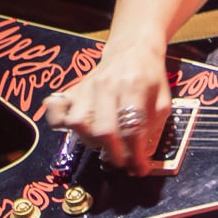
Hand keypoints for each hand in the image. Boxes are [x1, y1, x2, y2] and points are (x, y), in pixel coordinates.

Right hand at [40, 40, 171, 170]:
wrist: (133, 48)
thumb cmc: (150, 78)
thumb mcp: (163, 101)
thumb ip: (153, 129)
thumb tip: (138, 160)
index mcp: (134, 87)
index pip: (131, 129)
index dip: (135, 156)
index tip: (139, 169)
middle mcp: (107, 86)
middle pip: (103, 130)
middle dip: (113, 154)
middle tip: (121, 161)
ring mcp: (86, 86)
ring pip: (78, 123)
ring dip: (91, 141)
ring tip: (103, 143)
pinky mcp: (73, 88)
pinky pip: (54, 108)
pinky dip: (58, 121)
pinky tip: (73, 128)